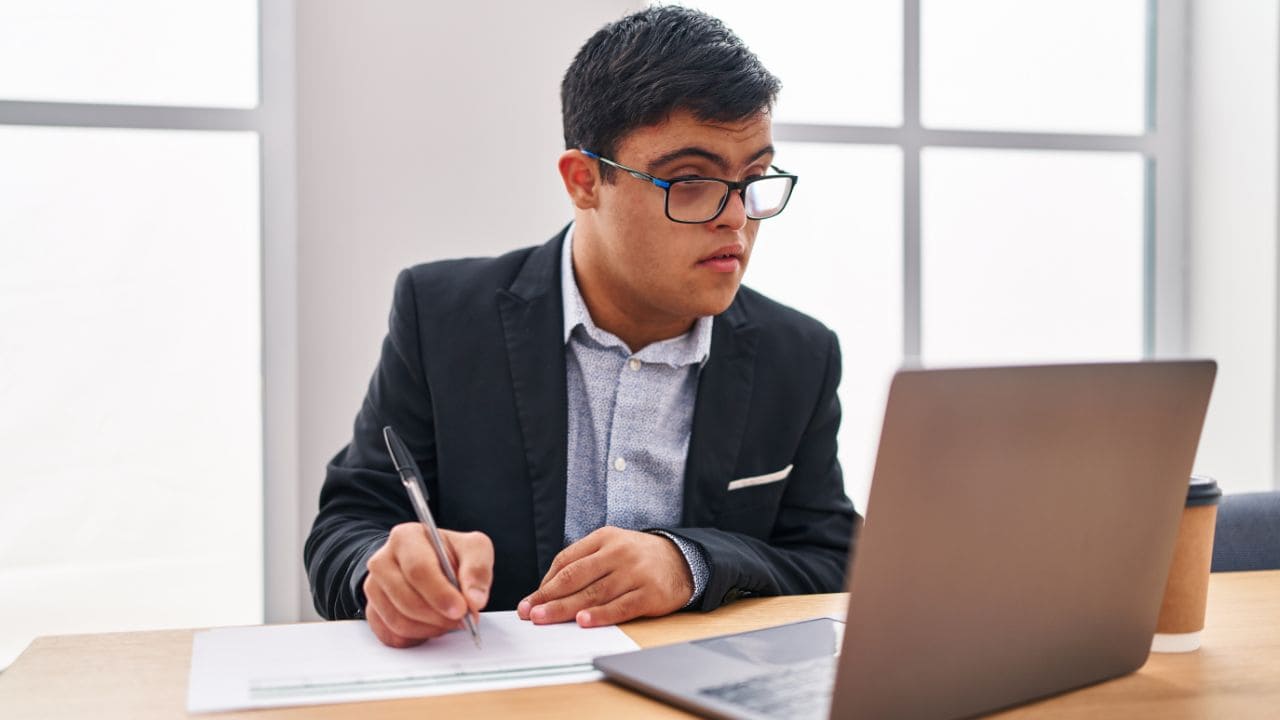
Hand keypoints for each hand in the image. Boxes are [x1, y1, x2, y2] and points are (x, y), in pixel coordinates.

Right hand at [362, 524, 493, 647]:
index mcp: (405, 537)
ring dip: (430, 628)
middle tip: (462, 620)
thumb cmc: (451, 554)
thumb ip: (478, 570)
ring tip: (449, 620)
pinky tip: (433, 625)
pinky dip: (417, 637)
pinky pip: (392, 636)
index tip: (461, 609)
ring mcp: (373, 589)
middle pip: (405, 599)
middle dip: (438, 616)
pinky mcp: (372, 612)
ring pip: (398, 621)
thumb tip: (474, 601)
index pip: (418, 569)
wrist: (431, 563)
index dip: (440, 593)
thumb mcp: (474, 549)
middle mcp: (382, 561)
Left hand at [516, 526, 693, 627]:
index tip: (529, 601)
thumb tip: (548, 590)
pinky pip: (621, 607)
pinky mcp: (650, 593)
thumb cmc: (638, 558)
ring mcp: (635, 572)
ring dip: (566, 608)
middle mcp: (618, 553)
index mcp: (603, 538)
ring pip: (594, 593)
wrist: (682, 560)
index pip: (567, 560)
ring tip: (545, 618)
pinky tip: (583, 621)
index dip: (545, 583)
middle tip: (529, 612)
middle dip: (548, 597)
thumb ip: (583, 563)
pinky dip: (600, 615)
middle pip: (576, 577)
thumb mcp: (611, 547)